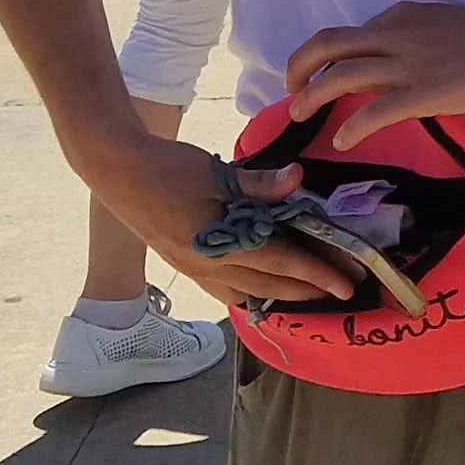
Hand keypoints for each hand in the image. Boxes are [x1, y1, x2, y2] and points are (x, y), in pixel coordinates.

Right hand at [74, 131, 359, 305]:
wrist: (117, 170)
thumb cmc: (167, 168)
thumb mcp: (215, 173)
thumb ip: (259, 184)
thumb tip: (298, 180)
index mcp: (219, 244)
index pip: (281, 263)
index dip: (317, 273)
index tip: (347, 283)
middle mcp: (208, 266)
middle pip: (268, 286)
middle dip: (307, 290)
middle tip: (340, 291)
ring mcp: (194, 270)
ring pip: (246, 294)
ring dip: (280, 296)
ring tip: (308, 293)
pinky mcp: (185, 264)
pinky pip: (226, 290)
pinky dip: (252, 292)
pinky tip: (263, 287)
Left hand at [277, 2, 464, 152]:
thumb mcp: (436, 25)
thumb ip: (406, 38)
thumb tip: (383, 63)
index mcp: (397, 18)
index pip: (348, 34)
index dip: (326, 57)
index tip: (319, 74)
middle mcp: (393, 35)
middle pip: (327, 44)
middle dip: (299, 67)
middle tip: (291, 90)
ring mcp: (405, 64)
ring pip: (340, 76)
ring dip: (312, 97)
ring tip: (299, 114)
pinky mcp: (421, 93)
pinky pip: (374, 112)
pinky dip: (352, 127)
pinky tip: (342, 140)